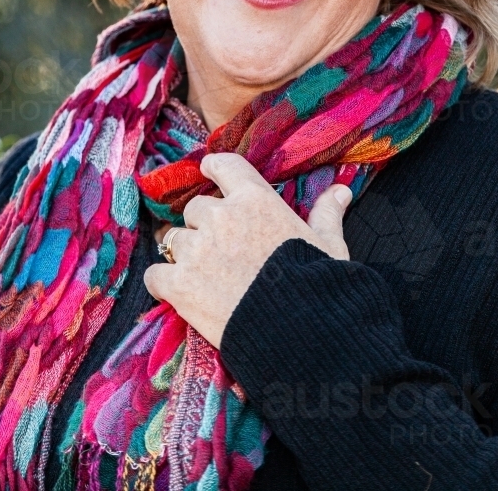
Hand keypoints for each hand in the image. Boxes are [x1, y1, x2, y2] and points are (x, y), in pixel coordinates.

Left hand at [144, 151, 351, 348]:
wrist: (297, 332)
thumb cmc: (318, 285)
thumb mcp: (329, 244)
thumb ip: (326, 214)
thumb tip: (341, 191)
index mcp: (255, 199)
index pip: (223, 165)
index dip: (212, 167)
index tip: (208, 171)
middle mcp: (221, 216)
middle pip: (195, 209)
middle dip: (203, 225)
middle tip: (218, 248)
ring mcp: (197, 249)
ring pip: (173, 239)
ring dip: (184, 253)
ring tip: (201, 274)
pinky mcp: (179, 283)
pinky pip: (156, 274)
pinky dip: (163, 282)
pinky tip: (176, 293)